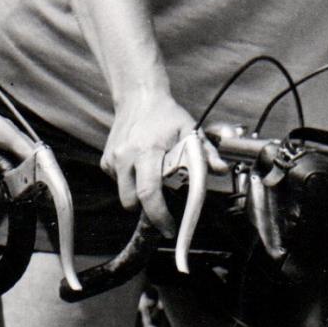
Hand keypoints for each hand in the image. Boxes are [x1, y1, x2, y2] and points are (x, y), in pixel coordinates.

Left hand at [0, 69, 35, 195]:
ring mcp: (0, 138)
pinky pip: (4, 161)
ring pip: (16, 162)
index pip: (32, 156)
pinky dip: (2, 173)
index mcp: (5, 132)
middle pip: (27, 161)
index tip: (27, 195)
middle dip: (23, 181)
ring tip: (3, 194)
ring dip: (12, 178)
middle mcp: (7, 135)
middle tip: (13, 198)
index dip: (34, 176)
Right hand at [101, 89, 201, 233]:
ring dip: (138, 196)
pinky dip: (130, 184)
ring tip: (153, 181)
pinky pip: (118, 184)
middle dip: (147, 210)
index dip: (159, 216)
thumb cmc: (167, 116)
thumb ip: (206, 153)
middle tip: (165, 207)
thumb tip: (221, 170)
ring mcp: (112, 159)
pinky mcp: (106, 161)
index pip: (149, 192)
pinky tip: (140, 169)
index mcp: (147, 151)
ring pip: (124, 195)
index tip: (170, 229)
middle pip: (131, 201)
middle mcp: (125, 156)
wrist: (138, 97)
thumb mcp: (191, 131)